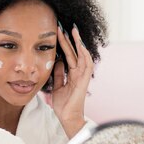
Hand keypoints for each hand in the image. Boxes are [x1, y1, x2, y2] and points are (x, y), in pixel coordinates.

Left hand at [52, 23, 93, 137]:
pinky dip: (84, 55)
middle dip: (70, 39)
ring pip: (82, 55)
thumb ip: (58, 75)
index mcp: (72, 74)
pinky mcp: (84, 81)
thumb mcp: (56, 86)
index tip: (58, 32)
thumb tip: (57, 62)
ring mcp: (83, 76)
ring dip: (78, 43)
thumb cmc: (63, 104)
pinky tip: (80, 46)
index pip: (68, 55)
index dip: (64, 44)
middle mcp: (79, 73)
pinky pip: (87, 65)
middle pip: (75, 52)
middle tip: (63, 26)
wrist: (67, 117)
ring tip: (73, 31)